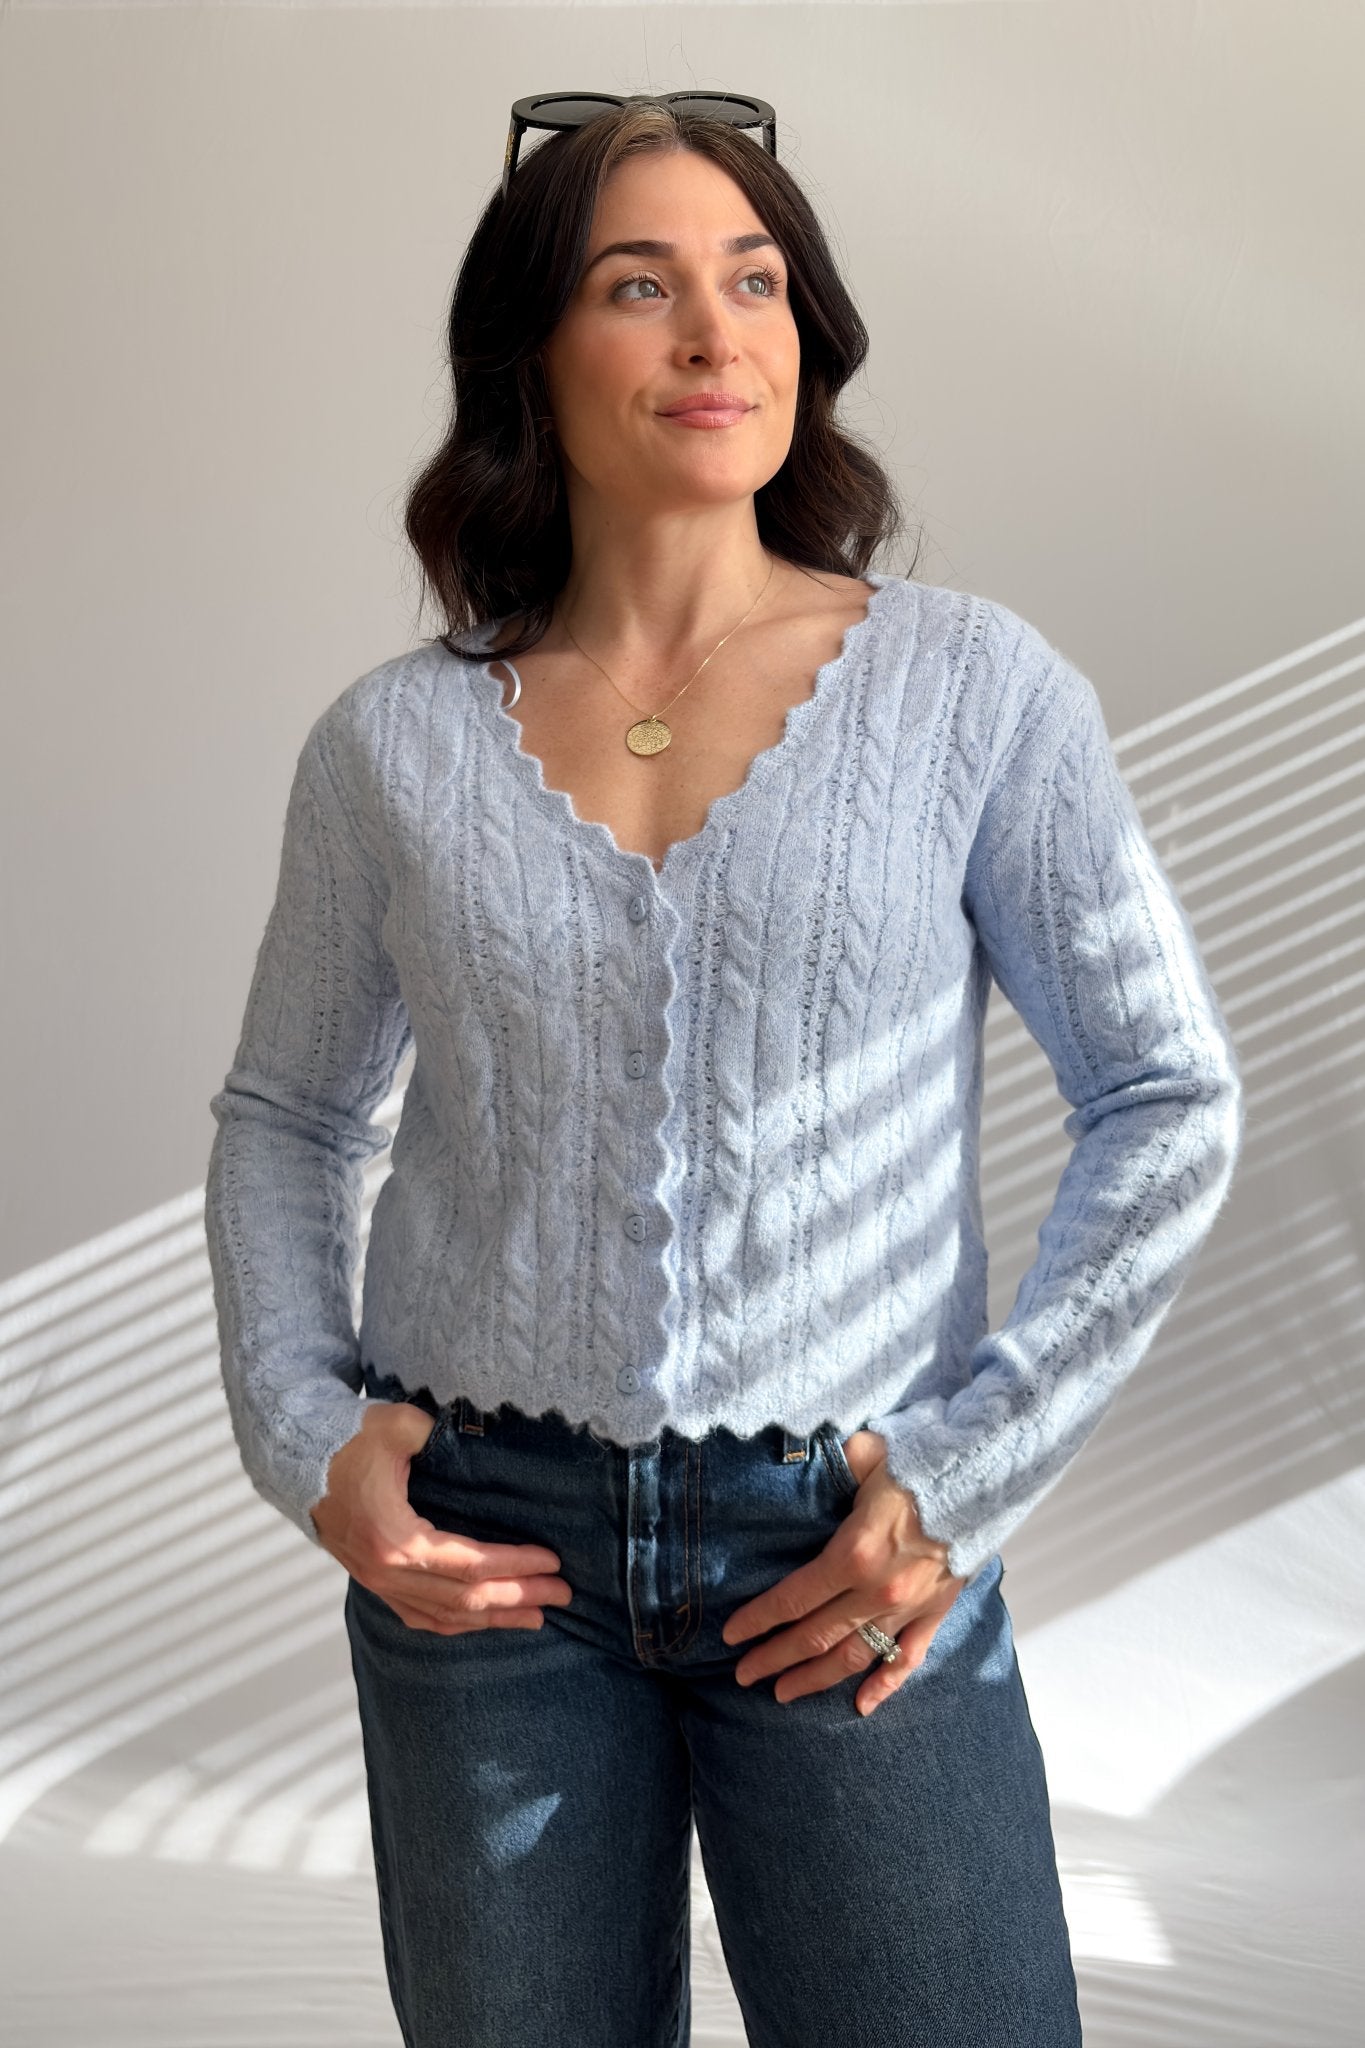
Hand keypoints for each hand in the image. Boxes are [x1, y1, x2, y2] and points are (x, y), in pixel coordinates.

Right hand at [309, 1399, 574, 1633]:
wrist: (300, 1463)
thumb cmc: (348, 1443)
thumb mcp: (393, 1425)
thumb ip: (431, 1432)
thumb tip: (473, 1434)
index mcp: (394, 1540)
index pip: (469, 1562)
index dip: (514, 1564)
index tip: (552, 1560)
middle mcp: (386, 1573)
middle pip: (464, 1598)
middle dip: (518, 1596)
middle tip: (562, 1593)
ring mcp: (378, 1584)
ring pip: (445, 1616)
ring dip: (494, 1617)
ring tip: (538, 1616)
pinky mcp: (375, 1584)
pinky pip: (422, 1617)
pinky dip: (458, 1623)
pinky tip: (486, 1621)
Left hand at [720, 1430, 965, 1716]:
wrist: (983, 1475)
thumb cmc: (916, 1460)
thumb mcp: (862, 1453)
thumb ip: (824, 1465)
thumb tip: (791, 1463)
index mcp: (854, 1553)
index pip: (793, 1598)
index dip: (759, 1620)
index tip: (731, 1637)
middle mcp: (877, 1591)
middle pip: (815, 1636)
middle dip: (774, 1658)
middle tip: (743, 1675)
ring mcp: (908, 1608)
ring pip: (853, 1656)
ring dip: (814, 1678)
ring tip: (781, 1692)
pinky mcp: (934, 1612)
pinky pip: (907, 1658)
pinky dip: (884, 1685)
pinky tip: (860, 1706)